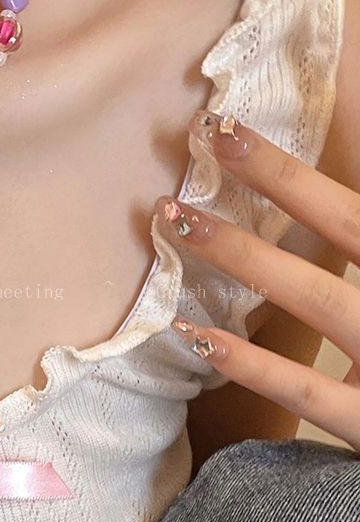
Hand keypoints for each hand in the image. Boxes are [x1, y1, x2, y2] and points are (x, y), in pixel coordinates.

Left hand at [157, 110, 359, 450]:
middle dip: (278, 178)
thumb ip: (351, 244)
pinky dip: (251, 362)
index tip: (229, 129)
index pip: (352, 207)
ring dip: (244, 254)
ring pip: (319, 297)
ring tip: (178, 221)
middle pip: (349, 226)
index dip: (289, 168)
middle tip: (212, 139)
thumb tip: (297, 201)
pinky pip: (307, 392)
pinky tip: (195, 334)